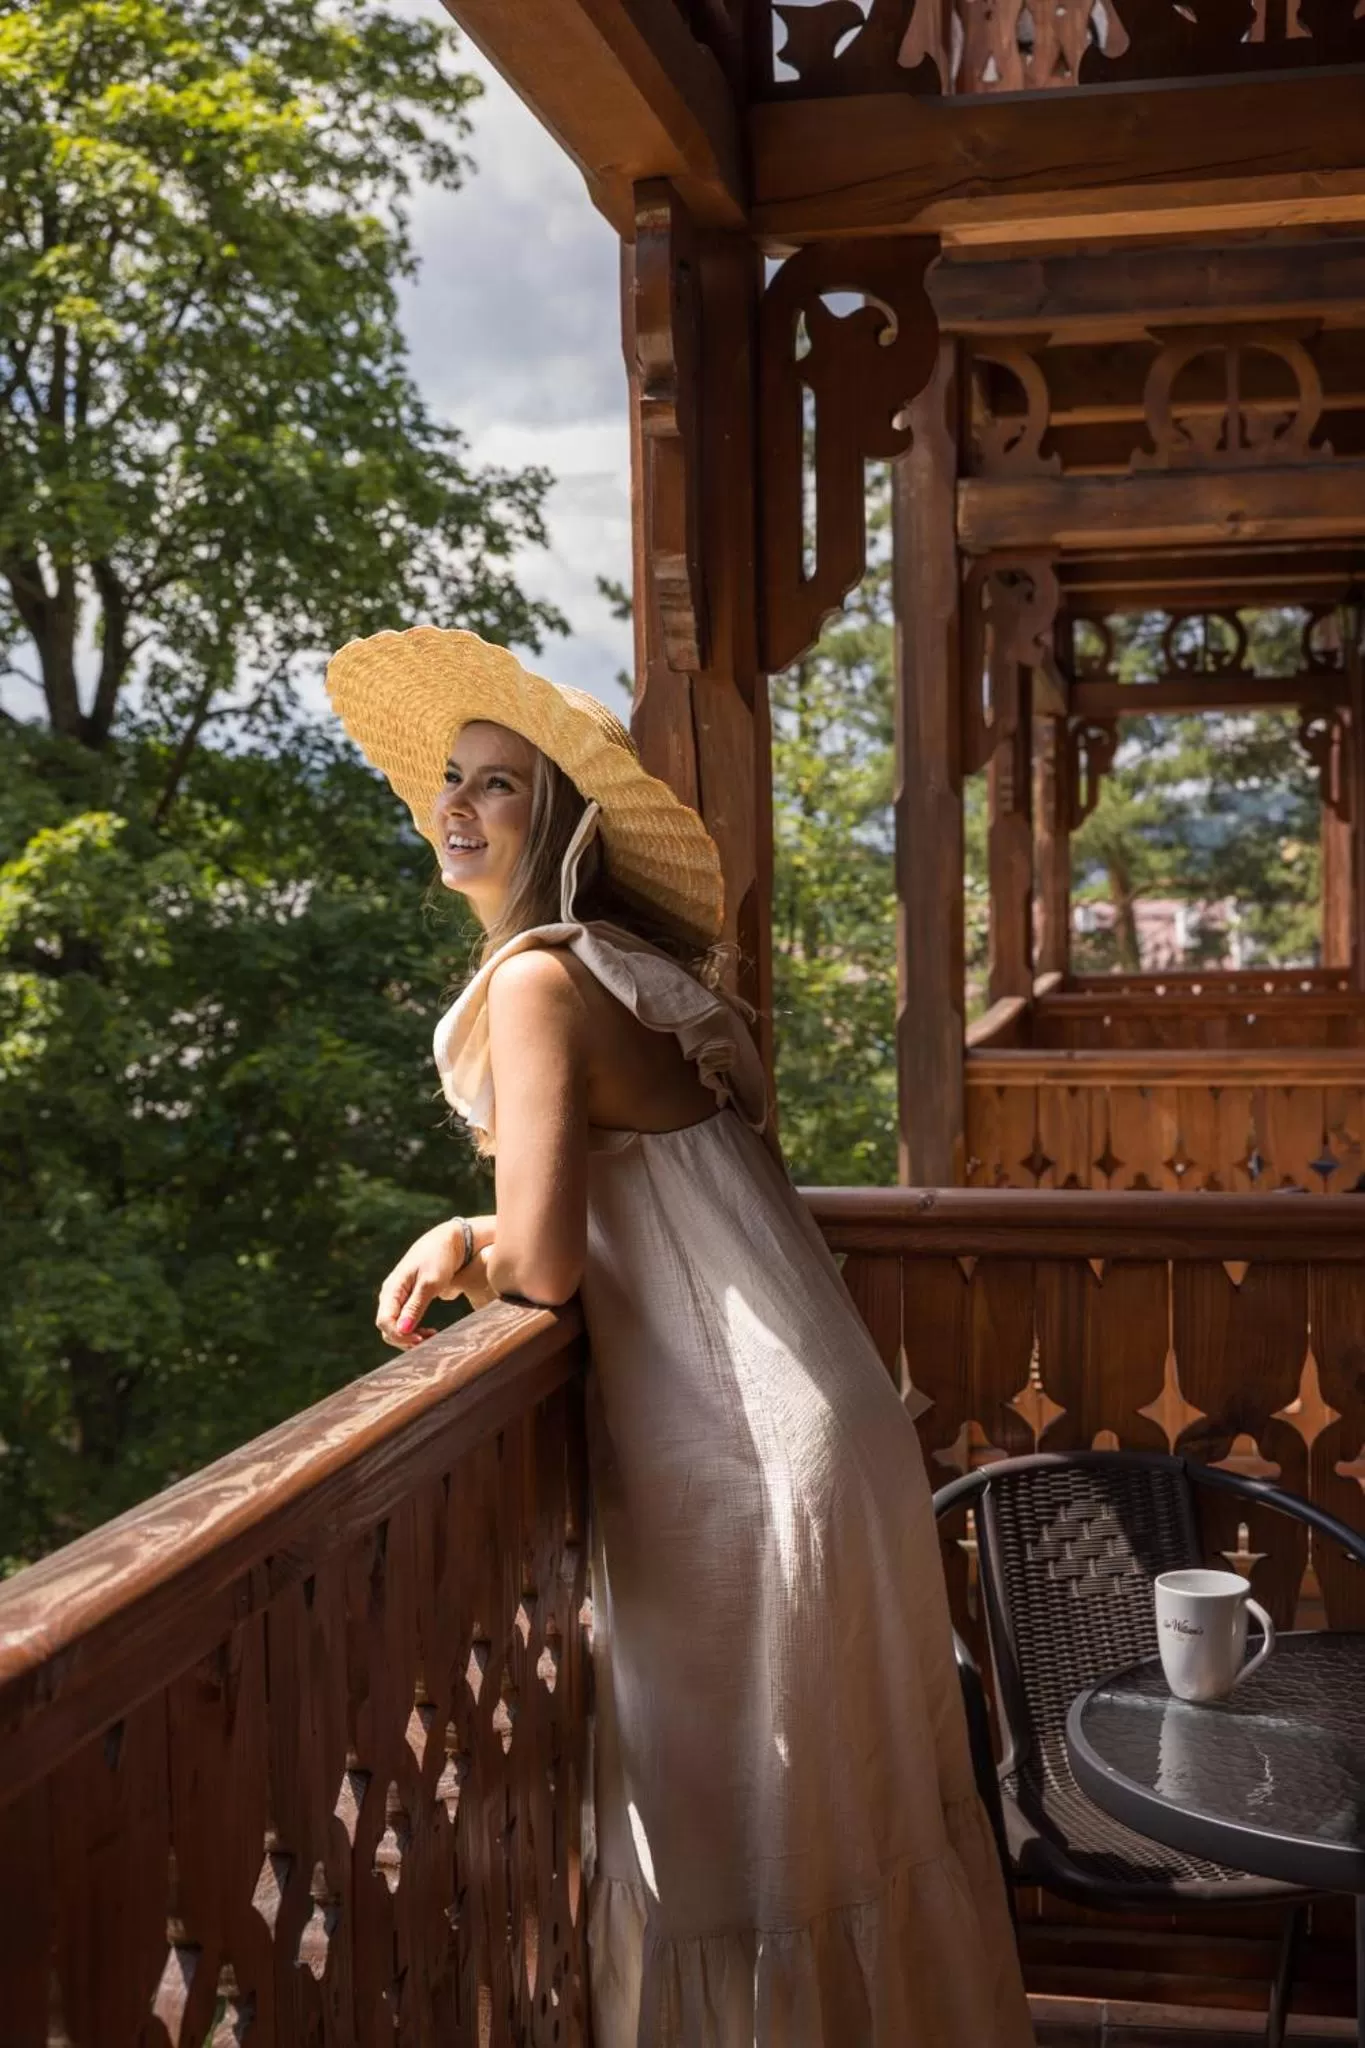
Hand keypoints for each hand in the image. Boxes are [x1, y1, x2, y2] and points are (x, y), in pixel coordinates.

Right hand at [376, 1218, 487, 1348]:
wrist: (450, 1242)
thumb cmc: (440, 1259)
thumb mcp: (430, 1283)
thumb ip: (415, 1307)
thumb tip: (402, 1330)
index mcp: (392, 1288)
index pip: (384, 1321)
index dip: (399, 1335)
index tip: (421, 1339)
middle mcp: (391, 1294)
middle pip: (387, 1327)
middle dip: (404, 1339)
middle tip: (429, 1342)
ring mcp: (399, 1296)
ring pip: (395, 1326)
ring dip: (410, 1337)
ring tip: (432, 1338)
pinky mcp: (409, 1299)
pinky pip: (405, 1321)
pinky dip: (415, 1330)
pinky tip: (430, 1332)